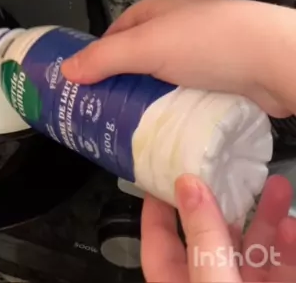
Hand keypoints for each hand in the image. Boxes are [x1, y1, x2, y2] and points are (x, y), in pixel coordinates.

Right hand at [62, 0, 295, 116]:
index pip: (113, 37)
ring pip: (160, 87)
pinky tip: (163, 135)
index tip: (79, 92)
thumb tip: (67, 70)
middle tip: (100, 122)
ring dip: (147, 108)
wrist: (273, 60)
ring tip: (128, 135)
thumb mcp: (147, 46)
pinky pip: (184, 102)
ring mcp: (198, 58)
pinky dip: (173, 117)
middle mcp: (174, 32)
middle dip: (120, 92)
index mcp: (154, 12)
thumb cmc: (212, 41)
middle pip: (135, 65)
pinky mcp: (216, 83)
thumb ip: (104, 57)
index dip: (95, 62)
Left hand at [142, 174, 295, 281]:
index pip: (159, 241)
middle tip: (234, 169)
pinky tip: (292, 228)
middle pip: (214, 239)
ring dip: (267, 220)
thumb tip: (186, 184)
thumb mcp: (213, 281)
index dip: (161, 204)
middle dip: (228, 203)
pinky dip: (288, 250)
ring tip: (278, 187)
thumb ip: (203, 238)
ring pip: (253, 253)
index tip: (170, 169)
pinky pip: (280, 271)